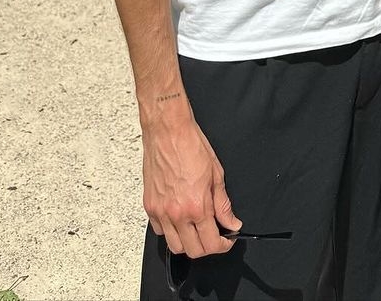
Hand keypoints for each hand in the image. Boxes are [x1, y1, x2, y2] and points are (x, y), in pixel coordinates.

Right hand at [141, 102, 241, 257]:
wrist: (168, 130)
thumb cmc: (190, 145)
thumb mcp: (216, 174)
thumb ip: (223, 204)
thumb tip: (231, 222)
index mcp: (196, 206)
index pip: (210, 244)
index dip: (223, 246)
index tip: (227, 239)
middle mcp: (176, 213)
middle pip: (192, 251)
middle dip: (207, 247)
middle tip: (214, 235)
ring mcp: (160, 211)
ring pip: (174, 246)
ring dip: (188, 242)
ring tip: (197, 228)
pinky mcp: (149, 206)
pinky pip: (159, 231)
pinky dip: (170, 231)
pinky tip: (179, 218)